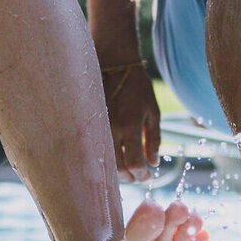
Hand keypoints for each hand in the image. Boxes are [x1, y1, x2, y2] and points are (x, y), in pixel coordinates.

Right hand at [104, 64, 161, 182]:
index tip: (148, 177)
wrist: (114, 62)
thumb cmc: (138, 86)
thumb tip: (153, 163)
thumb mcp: (153, 111)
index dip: (142, 175)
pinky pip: (95, 149)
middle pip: (117, 169)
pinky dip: (105, 159)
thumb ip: (154, 139)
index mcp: (129, 126)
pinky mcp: (87, 124)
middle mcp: (111, 129)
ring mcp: (97, 127)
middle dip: (130, 178)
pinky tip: (114, 159)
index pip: (134, 164)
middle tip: (138, 177)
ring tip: (127, 171)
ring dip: (117, 172)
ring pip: (103, 162)